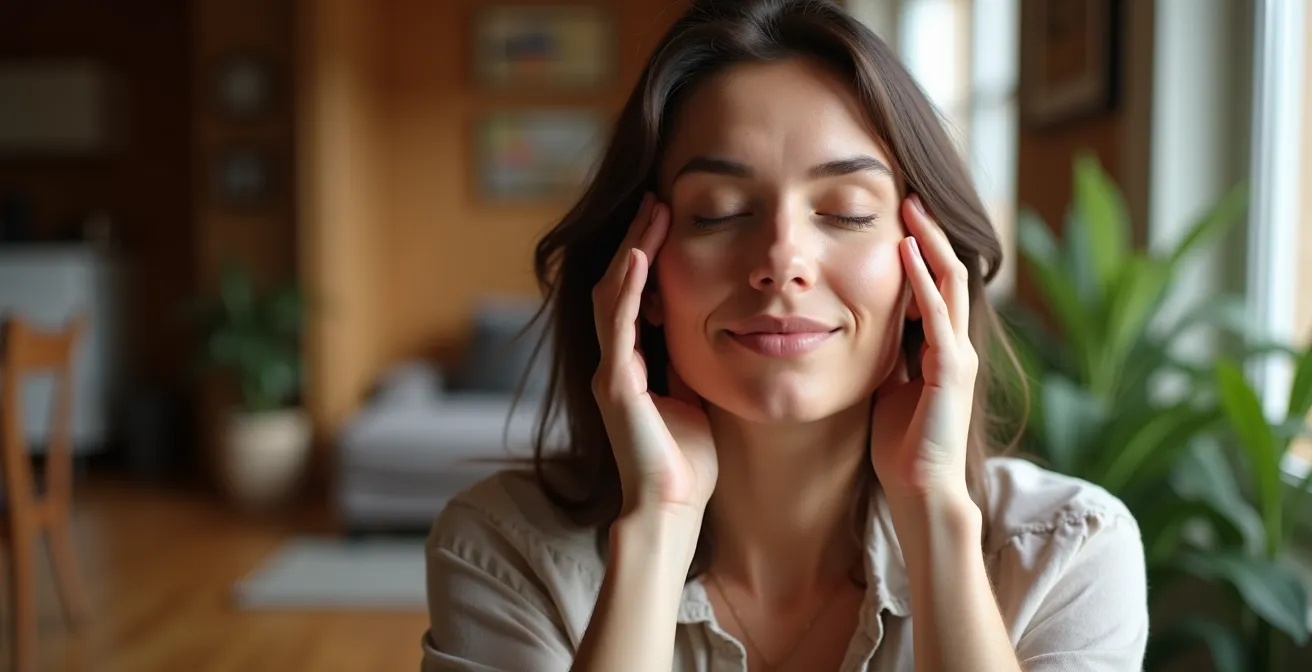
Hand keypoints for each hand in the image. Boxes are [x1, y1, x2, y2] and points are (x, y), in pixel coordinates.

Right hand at [592, 194, 717, 518]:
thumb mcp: (695, 394)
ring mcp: (610, 371)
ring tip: (652, 211)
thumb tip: (718, 327)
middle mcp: (614, 361)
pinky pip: (618, 326)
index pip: (634, 293)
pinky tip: (642, 256)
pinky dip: (628, 288)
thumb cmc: (689, 461)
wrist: (671, 508)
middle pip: (617, 284)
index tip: (669, 216)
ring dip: (633, 250)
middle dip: (637, 239)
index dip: (648, 253)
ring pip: (611, 294)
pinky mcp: (616, 386)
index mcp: (632, 363)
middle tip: (656, 198)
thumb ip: (692, 361)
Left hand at [870, 195, 977, 501]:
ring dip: (930, 243)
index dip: (920, 249)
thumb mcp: (885, 386)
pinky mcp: (952, 371)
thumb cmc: (899, 445)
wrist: (919, 490)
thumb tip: (856, 330)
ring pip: (950, 283)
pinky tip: (907, 254)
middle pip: (948, 272)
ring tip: (912, 208)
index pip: (935, 284)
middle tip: (909, 195)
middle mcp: (956, 344)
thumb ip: (884, 356)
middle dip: (929, 233)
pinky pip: (937, 316)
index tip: (897, 216)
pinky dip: (922, 282)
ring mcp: (958, 355)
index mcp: (940, 347)